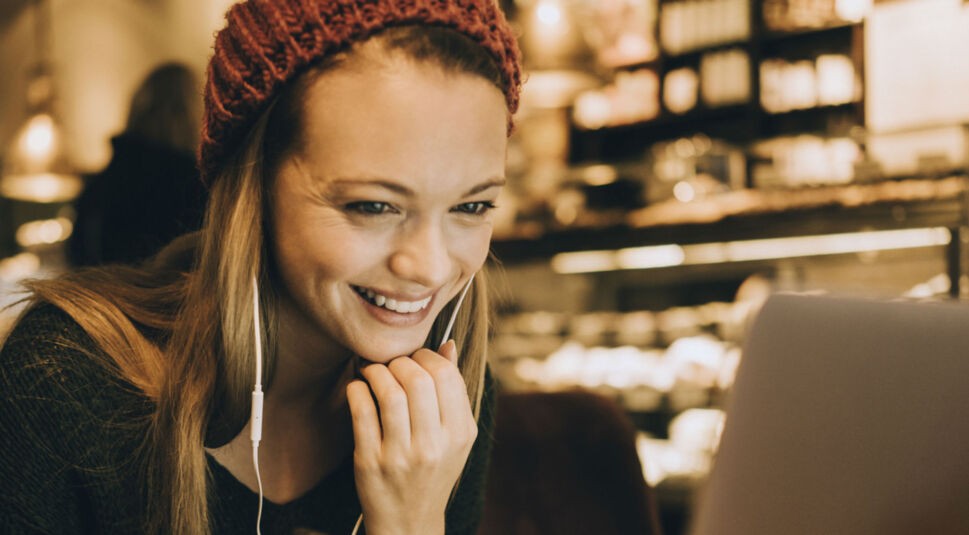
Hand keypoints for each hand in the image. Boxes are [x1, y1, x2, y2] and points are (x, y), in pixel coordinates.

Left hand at [346, 341, 476, 534]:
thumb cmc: (433, 469)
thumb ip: (453, 392)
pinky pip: (361, 411)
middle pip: (418, 380)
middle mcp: (433, 446)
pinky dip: (357, 389)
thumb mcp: (455, 437)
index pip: (447, 376)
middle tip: (392, 365)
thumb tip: (448, 345)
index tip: (416, 359)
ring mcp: (400, 456)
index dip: (427, 357)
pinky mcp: (370, 462)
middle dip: (400, 362)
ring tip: (373, 372)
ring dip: (377, 371)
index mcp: (459, 434)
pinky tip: (358, 387)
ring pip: (389, 392)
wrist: (408, 520)